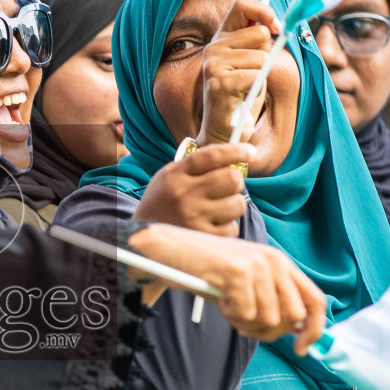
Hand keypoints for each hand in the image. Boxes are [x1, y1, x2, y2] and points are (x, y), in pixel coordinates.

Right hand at [127, 223, 326, 352]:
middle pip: (294, 316)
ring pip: (268, 318)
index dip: (314, 329)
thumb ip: (273, 301)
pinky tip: (219, 296)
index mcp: (281, 263)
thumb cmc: (209, 270)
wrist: (174, 249)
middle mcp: (275, 261)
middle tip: (245, 321)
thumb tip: (295, 331)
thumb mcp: (248, 282)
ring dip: (245, 321)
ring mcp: (258, 265)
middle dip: (271, 329)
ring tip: (228, 303)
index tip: (301, 348)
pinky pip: (245, 314)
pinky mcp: (239, 272)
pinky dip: (229, 314)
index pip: (316, 300)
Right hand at [134, 142, 251, 234]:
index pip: (212, 156)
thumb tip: (233, 154)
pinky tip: (211, 226)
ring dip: (233, 206)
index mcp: (175, 174)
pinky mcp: (201, 238)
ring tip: (216, 210)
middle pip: (231, 178)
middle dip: (235, 182)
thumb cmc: (163, 203)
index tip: (249, 152)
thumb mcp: (169, 178)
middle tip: (228, 188)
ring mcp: (192, 217)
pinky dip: (227, 227)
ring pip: (237, 204)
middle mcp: (183, 194)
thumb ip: (195, 165)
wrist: (140, 237)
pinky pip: (233, 227)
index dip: (236, 151)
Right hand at [198, 0, 281, 145]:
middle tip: (252, 74)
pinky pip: (256, 76)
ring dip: (262, 77)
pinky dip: (256, 90)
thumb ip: (259, 41)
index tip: (277, 27)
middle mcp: (214, 48)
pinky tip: (242, 98)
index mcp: (221, 38)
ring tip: (246, 89)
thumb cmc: (241, 96)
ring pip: (261, 57)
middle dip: (266, 55)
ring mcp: (214, 64)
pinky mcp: (219, 82)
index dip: (264, 11)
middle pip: (259, 33)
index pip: (242, 5)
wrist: (225, 130)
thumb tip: (277, 24)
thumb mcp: (253, 62)